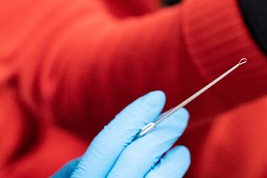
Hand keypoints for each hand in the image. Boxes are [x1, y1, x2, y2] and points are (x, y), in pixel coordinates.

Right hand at [52, 91, 190, 177]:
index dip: (134, 115)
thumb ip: (86, 165)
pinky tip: (174, 167)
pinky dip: (171, 177)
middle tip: (180, 116)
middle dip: (163, 131)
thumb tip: (124, 135)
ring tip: (180, 150)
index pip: (109, 142)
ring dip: (175, 159)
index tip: (157, 96)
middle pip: (137, 157)